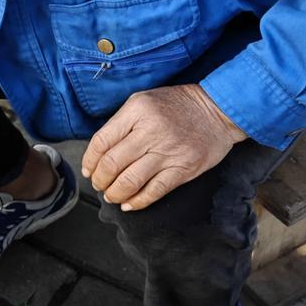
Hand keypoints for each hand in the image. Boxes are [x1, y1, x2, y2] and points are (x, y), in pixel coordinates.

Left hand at [81, 83, 246, 210]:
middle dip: (100, 180)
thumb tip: (100, 152)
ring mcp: (168, 151)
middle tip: (99, 184)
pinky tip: (129, 204)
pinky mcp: (183, 168)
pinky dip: (137, 201)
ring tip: (111, 195)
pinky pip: (154, 190)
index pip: (101, 142)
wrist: (217, 110)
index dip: (90, 161)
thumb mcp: (143, 101)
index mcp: (136, 110)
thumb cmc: (177, 105)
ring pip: (130, 181)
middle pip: (112, 164)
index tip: (88, 170)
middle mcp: (150, 130)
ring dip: (115, 193)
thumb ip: (122, 123)